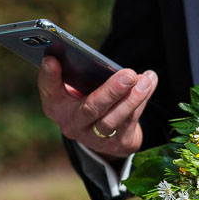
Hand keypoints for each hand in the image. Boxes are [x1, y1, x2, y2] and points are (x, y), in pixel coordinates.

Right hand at [38, 56, 156, 159]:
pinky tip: (149, 82)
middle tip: (128, 75)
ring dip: (132, 98)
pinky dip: (142, 100)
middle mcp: (72, 124)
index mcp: (56, 106)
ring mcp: (94, 138)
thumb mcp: (76, 89)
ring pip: (114, 119)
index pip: (49, 90)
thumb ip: (76, 74)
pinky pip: (131, 121)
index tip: (52, 59)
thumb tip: (87, 56)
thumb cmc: (88, 100)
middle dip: (111, 91)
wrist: (104, 136)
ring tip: (145, 79)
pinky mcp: (117, 144)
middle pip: (90, 109)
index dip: (49, 76)